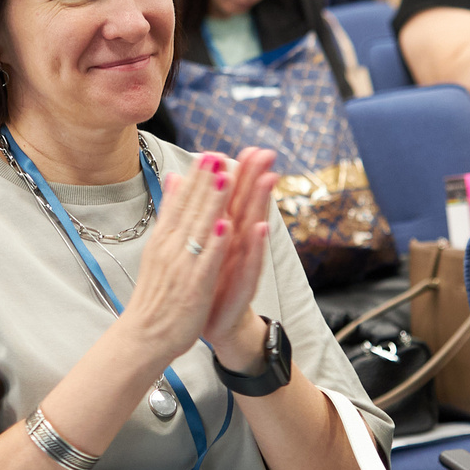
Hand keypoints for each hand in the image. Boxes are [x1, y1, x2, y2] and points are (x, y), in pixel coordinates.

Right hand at [115, 152, 237, 369]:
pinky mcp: (193, 286)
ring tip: (225, 178)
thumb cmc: (155, 294)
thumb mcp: (157, 247)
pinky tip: (226, 226)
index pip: (180, 202)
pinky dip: (215, 243)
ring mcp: (181, 266)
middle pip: (190, 209)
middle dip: (205, 181)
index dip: (195, 178)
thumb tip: (174, 178)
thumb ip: (169, 212)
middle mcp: (170, 248)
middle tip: (218, 154)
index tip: (207, 154)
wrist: (144, 335)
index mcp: (163, 238)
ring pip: (199, 229)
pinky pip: (206, 261)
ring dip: (212, 203)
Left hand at [201, 149, 280, 370]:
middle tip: (267, 153)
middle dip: (257, 179)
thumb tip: (201, 185)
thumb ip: (206, 215)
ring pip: (252, 229)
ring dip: (260, 204)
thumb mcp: (206, 244)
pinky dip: (254, 245)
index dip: (243, 173)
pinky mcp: (242, 284)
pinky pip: (250, 262)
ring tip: (268, 180)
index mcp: (227, 233)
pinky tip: (259, 229)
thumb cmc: (213, 280)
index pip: (235, 198)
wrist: (217, 322)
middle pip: (249, 206)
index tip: (250, 146)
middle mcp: (239, 244)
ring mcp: (243, 264)